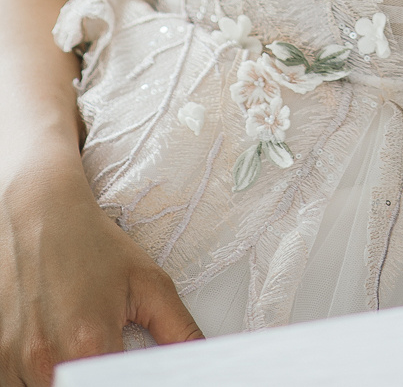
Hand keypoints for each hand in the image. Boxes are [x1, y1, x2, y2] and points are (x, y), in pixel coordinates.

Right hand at [0, 156, 201, 382]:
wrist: (38, 214)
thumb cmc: (91, 244)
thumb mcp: (146, 281)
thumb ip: (177, 329)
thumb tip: (201, 357)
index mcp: (88, 346)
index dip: (134, 383)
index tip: (134, 371)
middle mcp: (45, 363)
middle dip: (103, 379)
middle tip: (111, 353)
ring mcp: (13, 365)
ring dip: (70, 382)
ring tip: (80, 345)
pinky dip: (41, 379)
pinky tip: (56, 351)